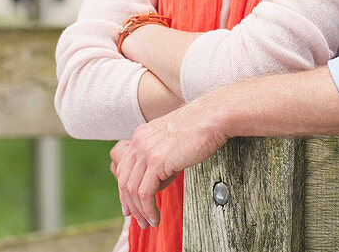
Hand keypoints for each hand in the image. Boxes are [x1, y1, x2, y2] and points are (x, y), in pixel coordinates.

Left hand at [110, 100, 228, 228]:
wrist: (214, 116)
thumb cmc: (201, 126)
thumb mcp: (173, 139)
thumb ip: (161, 155)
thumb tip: (159, 179)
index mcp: (141, 135)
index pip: (125, 168)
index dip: (125, 190)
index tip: (131, 206)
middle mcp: (139, 142)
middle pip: (124, 181)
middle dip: (130, 205)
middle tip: (139, 220)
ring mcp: (146, 151)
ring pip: (132, 190)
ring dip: (140, 211)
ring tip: (149, 222)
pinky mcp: (157, 162)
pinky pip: (145, 193)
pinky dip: (148, 209)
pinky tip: (156, 216)